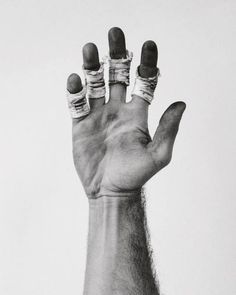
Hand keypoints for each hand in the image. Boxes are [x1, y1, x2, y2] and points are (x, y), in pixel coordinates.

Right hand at [67, 27, 185, 197]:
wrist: (110, 191)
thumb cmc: (135, 175)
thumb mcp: (158, 154)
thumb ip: (168, 128)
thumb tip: (181, 103)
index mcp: (137, 114)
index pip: (143, 81)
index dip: (146, 63)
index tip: (148, 44)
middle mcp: (118, 110)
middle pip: (117, 75)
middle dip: (117, 54)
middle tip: (115, 33)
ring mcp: (98, 115)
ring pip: (94, 83)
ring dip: (92, 65)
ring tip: (90, 48)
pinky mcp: (80, 124)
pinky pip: (76, 102)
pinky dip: (75, 90)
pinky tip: (75, 80)